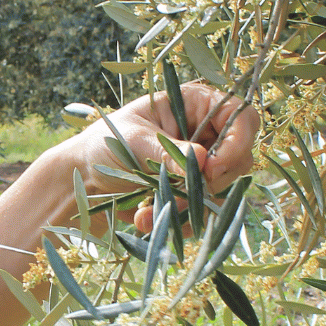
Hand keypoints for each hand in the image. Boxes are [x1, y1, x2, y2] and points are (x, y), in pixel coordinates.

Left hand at [72, 83, 259, 231]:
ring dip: (189, 206)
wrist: (84, 176)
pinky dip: (179, 221)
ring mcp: (202, 165)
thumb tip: (203, 160)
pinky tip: (146, 220)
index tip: (212, 168)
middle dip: (211, 182)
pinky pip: (202, 211)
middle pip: (239, 159)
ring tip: (149, 211)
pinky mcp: (193, 192)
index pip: (241, 116)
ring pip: (222, 190)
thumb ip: (168, 152)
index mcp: (196, 105)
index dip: (237, 142)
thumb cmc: (105, 142)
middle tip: (181, 192)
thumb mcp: (134, 142)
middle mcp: (206, 133)